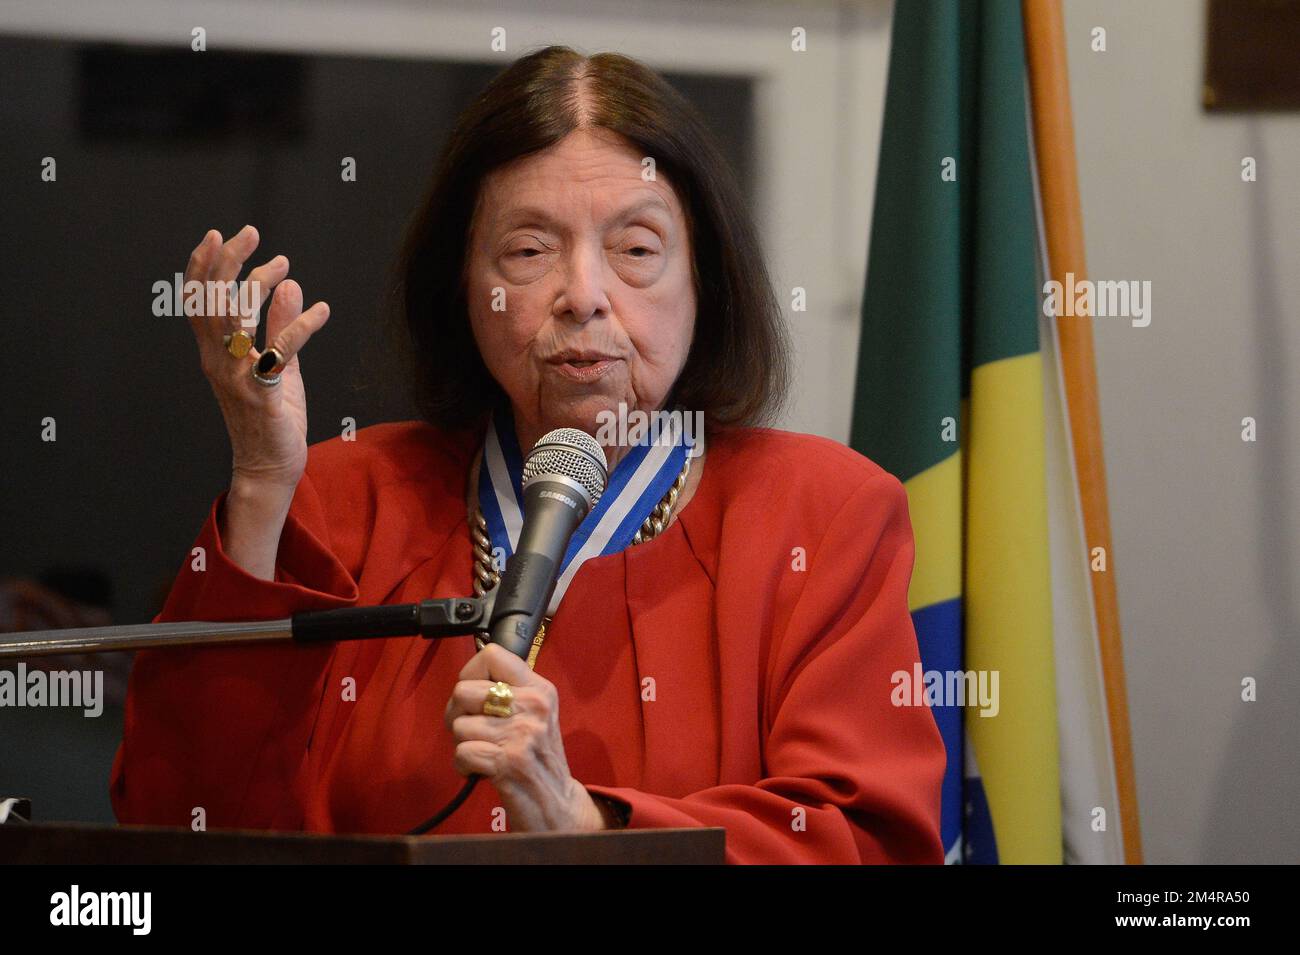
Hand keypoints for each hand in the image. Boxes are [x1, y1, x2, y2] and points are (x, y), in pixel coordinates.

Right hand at [183, 225, 329, 493]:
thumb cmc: (272, 416)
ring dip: (258, 285)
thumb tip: (290, 284)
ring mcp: (237, 378)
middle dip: (228, 261)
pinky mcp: (263, 394)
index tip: (217, 234)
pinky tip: (322, 310)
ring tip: (283, 262)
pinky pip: (279, 352)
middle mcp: (218, 362)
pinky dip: (300, 327)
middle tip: (250, 232)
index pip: (198, 302)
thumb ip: (279, 325)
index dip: (203, 266)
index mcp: (215, 353)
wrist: (270, 466)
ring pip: (236, 319)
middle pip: (212, 301)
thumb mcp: (279, 364)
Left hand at [444, 643, 606, 831]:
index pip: (493, 654)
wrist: (559, 805)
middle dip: (457, 714)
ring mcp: (522, 734)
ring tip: (484, 752)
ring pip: (459, 725)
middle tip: (473, 730)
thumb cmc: (538, 758)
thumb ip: (509, 692)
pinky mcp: (509, 762)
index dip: (471, 674)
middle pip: (463, 690)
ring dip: (463, 743)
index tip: (475, 697)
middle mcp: (534, 706)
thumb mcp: (536, 715)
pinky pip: (461, 752)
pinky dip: (463, 766)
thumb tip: (468, 677)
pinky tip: (481, 770)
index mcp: (540, 689)